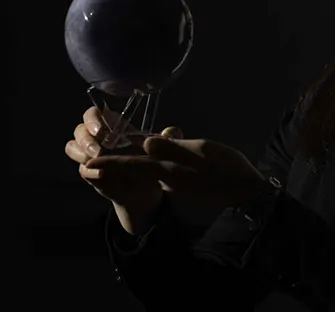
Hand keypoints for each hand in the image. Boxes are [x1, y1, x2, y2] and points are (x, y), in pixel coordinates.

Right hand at [65, 106, 175, 233]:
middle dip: (86, 139)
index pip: (93, 114)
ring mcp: (90, 155)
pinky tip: (102, 174)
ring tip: (98, 159)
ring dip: (82, 152)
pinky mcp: (89, 172)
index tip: (101, 130)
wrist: (145, 189)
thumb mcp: (162, 149)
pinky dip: (89, 171)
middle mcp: (97, 138)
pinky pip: (81, 169)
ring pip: (72, 146)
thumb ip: (168, 138)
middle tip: (99, 150)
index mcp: (113, 126)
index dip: (92, 119)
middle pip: (79, 130)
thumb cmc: (151, 162)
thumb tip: (171, 131)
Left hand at [84, 133, 274, 209]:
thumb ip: (173, 147)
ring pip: (148, 170)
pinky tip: (151, 156)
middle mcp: (168, 178)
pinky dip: (150, 166)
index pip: (133, 165)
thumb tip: (146, 143)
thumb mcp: (202, 150)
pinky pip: (161, 173)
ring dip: (131, 164)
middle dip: (115, 165)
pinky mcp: (184, 184)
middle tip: (93, 160)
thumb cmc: (228, 168)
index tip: (88, 164)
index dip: (110, 164)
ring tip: (117, 154)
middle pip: (137, 169)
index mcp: (170, 170)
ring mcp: (176, 183)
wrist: (246, 192)